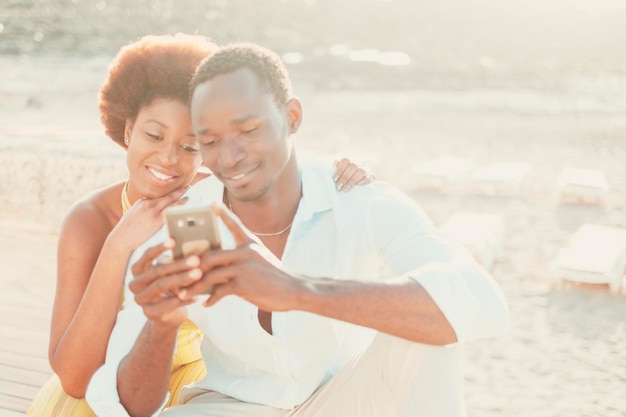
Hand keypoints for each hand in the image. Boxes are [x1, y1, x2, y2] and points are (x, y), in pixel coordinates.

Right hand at [110, 187, 187, 251]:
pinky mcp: (157, 221)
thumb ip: (140, 209)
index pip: (159, 196)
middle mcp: (148, 205)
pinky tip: (186, 208)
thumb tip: (146, 205)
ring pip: (171, 202)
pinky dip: (179, 208)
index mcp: (142, 203)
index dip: (169, 193)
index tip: (176, 190)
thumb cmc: (125, 231)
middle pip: (167, 196)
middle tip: (188, 187)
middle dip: (178, 191)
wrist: (120, 240)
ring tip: (189, 196)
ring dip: (181, 198)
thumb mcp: (131, 215)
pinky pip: (172, 212)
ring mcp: (153, 212)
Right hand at [129, 239, 202, 327]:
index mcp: (137, 271)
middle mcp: (135, 285)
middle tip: (196, 260)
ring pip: (161, 286)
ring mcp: (140, 300)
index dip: (159, 248)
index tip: (174, 241)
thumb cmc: (171, 289)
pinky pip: (167, 304)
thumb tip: (191, 247)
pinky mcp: (148, 313)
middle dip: (177, 264)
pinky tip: (197, 296)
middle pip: (156, 271)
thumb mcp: (169, 274)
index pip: (146, 256)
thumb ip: (173, 262)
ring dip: (181, 279)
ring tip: (198, 274)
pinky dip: (183, 299)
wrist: (167, 316)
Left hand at [182, 203, 301, 311]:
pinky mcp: (243, 284)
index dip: (222, 213)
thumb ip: (240, 260)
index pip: (235, 224)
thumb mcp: (260, 261)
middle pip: (210, 255)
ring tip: (185, 293)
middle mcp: (246, 251)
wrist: (294, 290)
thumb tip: (215, 268)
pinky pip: (219, 290)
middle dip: (191, 266)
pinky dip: (211, 298)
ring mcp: (244, 267)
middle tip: (178, 272)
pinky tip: (206, 304)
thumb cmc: (275, 278)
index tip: (210, 202)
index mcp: (250, 243)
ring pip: (210, 274)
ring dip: (195, 286)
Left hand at [333, 157, 375, 191]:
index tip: (335, 180)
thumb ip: (336, 171)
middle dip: (345, 177)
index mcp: (350, 161)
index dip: (340, 170)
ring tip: (345, 189)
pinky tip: (359, 184)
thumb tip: (332, 167)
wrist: (356, 185)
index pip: (346, 160)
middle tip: (339, 187)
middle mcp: (358, 163)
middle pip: (353, 166)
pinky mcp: (372, 176)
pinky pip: (372, 176)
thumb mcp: (339, 175)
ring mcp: (366, 169)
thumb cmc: (344, 180)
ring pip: (362, 171)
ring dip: (352, 180)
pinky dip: (366, 180)